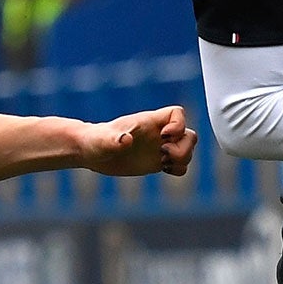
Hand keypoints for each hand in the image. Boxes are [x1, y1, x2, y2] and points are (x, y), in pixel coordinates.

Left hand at [81, 105, 197, 176]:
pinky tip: (162, 169)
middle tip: (163, 154)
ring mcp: (159, 148)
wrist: (93, 152)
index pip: (177, 114)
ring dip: (182, 159)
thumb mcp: (103, 142)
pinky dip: (177, 169)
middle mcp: (158, 134)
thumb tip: (126, 140)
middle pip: (189, 135)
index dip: (179, 125)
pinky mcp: (157, 162)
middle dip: (183, 148)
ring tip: (163, 163)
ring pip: (187, 150)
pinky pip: (180, 165)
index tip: (164, 137)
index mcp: (149, 122)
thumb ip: (114, 140)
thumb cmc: (96, 142)